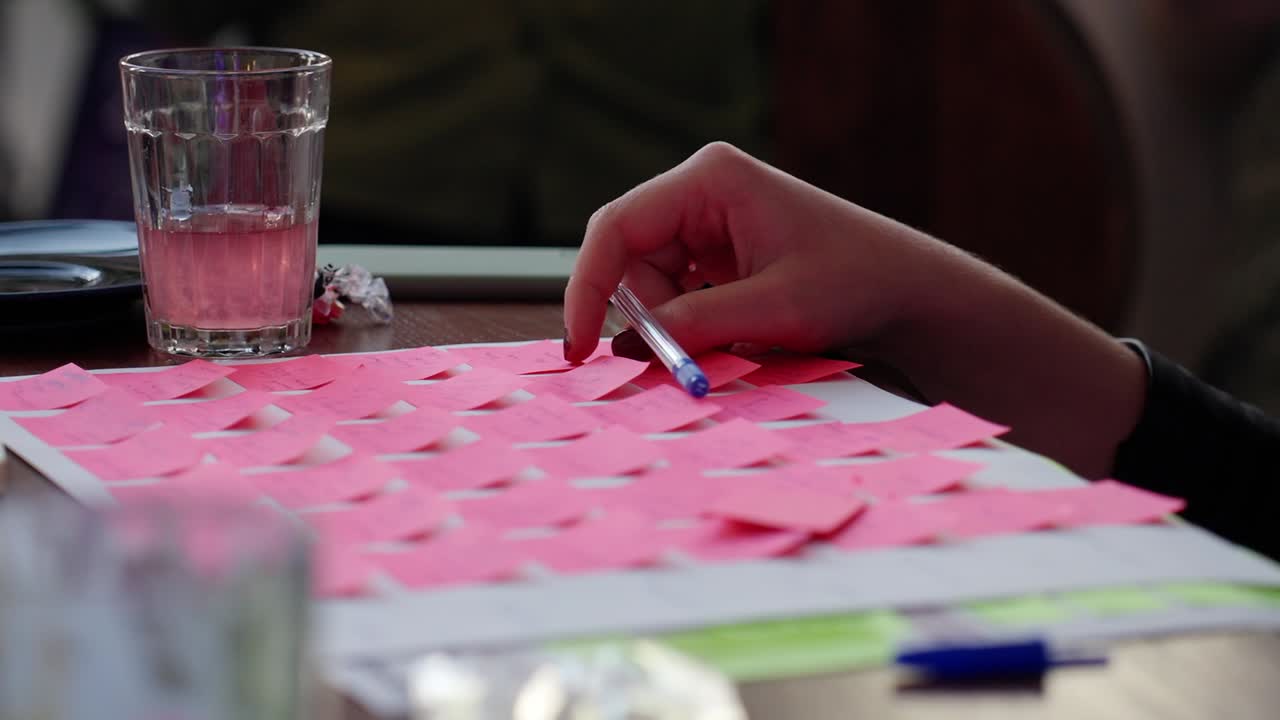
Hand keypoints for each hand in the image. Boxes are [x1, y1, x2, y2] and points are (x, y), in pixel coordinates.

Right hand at [563, 142, 943, 360]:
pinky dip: (689, 326)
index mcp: (710, 179)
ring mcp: (711, 221)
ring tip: (727, 348)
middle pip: (630, 260)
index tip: (578, 345)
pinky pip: (677, 293)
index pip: (617, 228)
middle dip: (644, 316)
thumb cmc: (856, 282)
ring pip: (651, 284)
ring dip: (672, 327)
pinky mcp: (721, 253)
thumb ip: (698, 326)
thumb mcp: (775, 309)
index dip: (588, 287)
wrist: (909, 291)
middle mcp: (702, 191)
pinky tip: (728, 340)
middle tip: (673, 364)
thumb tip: (631, 351)